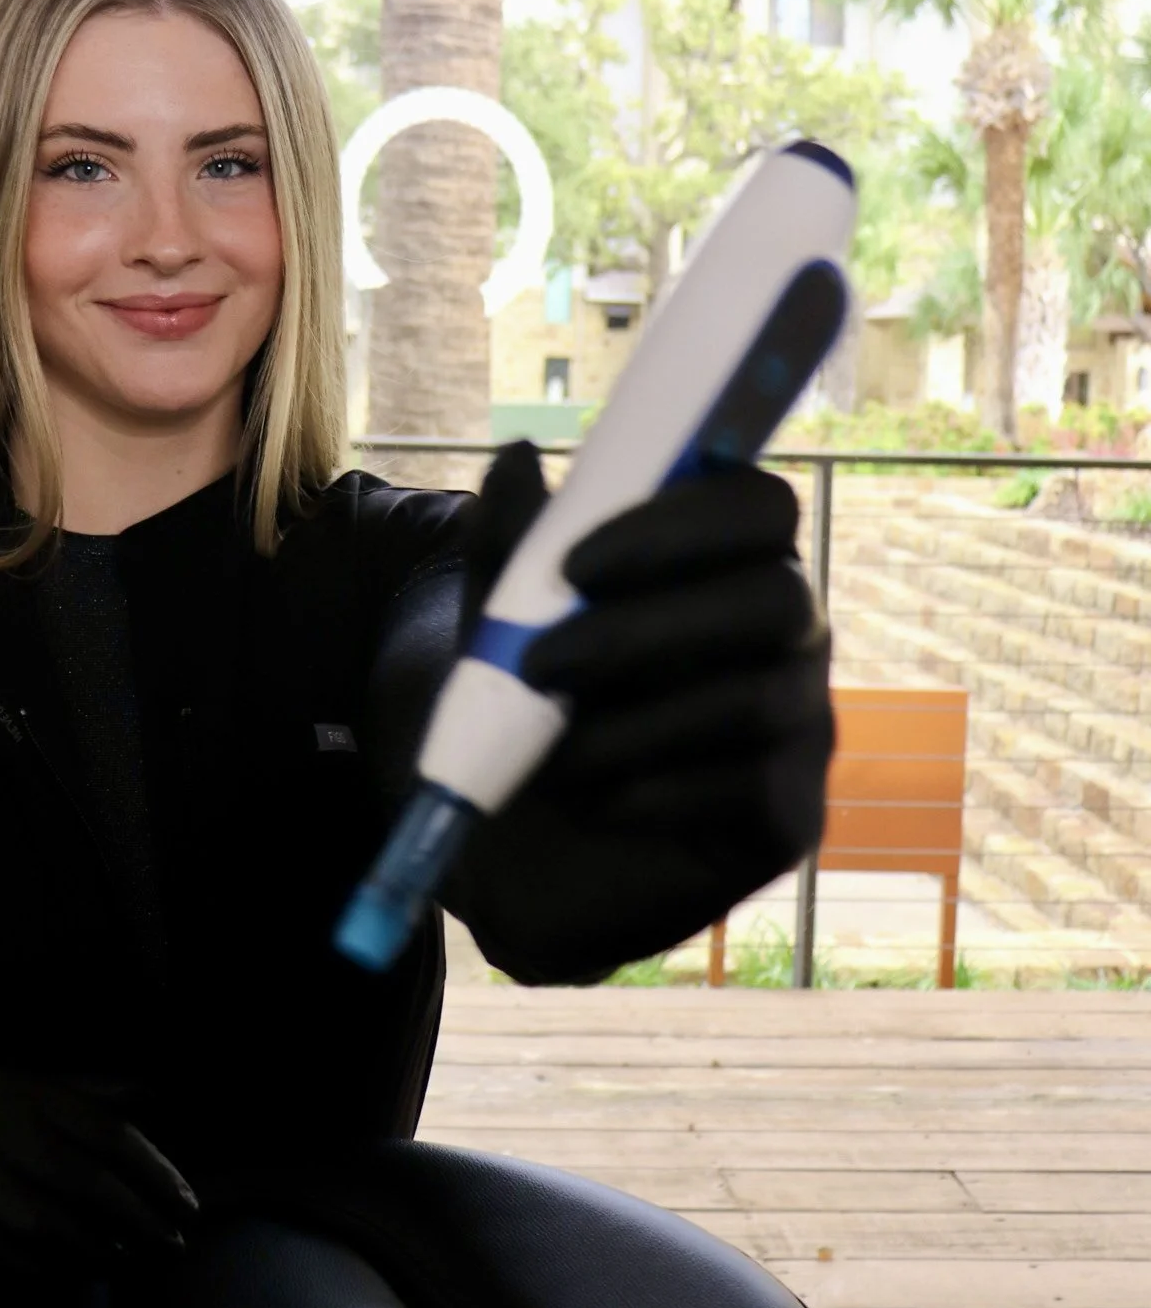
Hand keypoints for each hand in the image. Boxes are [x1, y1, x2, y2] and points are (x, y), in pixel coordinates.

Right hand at [0, 1067, 199, 1283]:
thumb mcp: (14, 1097)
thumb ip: (84, 1093)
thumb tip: (158, 1095)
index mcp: (13, 1085)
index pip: (101, 1128)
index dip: (154, 1169)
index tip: (188, 1202)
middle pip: (83, 1179)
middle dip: (140, 1216)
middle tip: (177, 1243)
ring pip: (52, 1225)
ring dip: (106, 1250)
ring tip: (140, 1261)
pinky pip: (18, 1260)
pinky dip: (60, 1271)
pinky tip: (88, 1274)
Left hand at [444, 441, 832, 984]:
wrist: (529, 851)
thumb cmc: (538, 707)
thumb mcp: (503, 624)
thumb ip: (512, 544)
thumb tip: (517, 456)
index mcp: (732, 558)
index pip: (759, 506)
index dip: (677, 526)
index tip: (574, 566)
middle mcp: (790, 629)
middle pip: (775, 598)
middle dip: (648, 630)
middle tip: (541, 663)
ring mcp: (802, 723)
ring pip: (757, 698)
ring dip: (638, 721)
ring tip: (554, 751)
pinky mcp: (790, 814)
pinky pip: (752, 789)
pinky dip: (660, 790)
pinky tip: (598, 798)